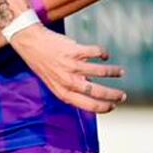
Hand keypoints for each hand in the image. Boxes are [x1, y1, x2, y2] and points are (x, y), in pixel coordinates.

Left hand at [7, 26, 125, 113]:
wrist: (30, 44)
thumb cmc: (43, 65)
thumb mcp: (53, 83)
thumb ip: (70, 89)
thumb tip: (91, 92)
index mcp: (62, 93)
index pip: (88, 106)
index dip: (103, 108)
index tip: (113, 106)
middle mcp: (68, 81)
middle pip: (97, 92)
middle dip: (113, 95)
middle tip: (123, 96)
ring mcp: (71, 66)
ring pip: (100, 72)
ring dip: (113, 73)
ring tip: (120, 72)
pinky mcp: (74, 50)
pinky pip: (96, 53)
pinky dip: (103, 54)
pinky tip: (105, 55)